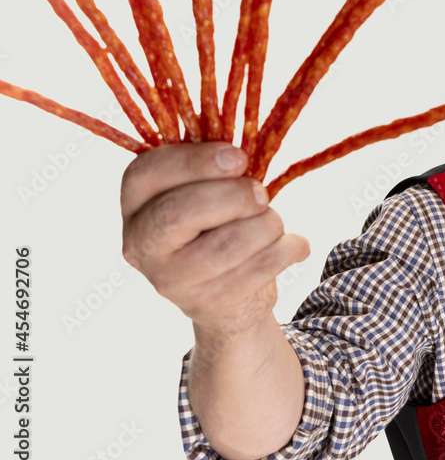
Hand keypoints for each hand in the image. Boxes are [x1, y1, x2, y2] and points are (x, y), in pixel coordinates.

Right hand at [121, 142, 309, 333]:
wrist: (229, 297)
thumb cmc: (219, 226)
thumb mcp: (207, 193)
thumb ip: (213, 170)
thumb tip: (240, 154)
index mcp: (135, 204)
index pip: (145, 173)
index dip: (195, 161)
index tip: (239, 159)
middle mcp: (140, 245)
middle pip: (179, 211)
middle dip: (234, 196)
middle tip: (261, 194)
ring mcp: (170, 280)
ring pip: (226, 244)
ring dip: (267, 224)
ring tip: (274, 223)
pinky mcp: (206, 305)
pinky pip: (257, 269)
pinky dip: (288, 249)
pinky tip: (295, 245)